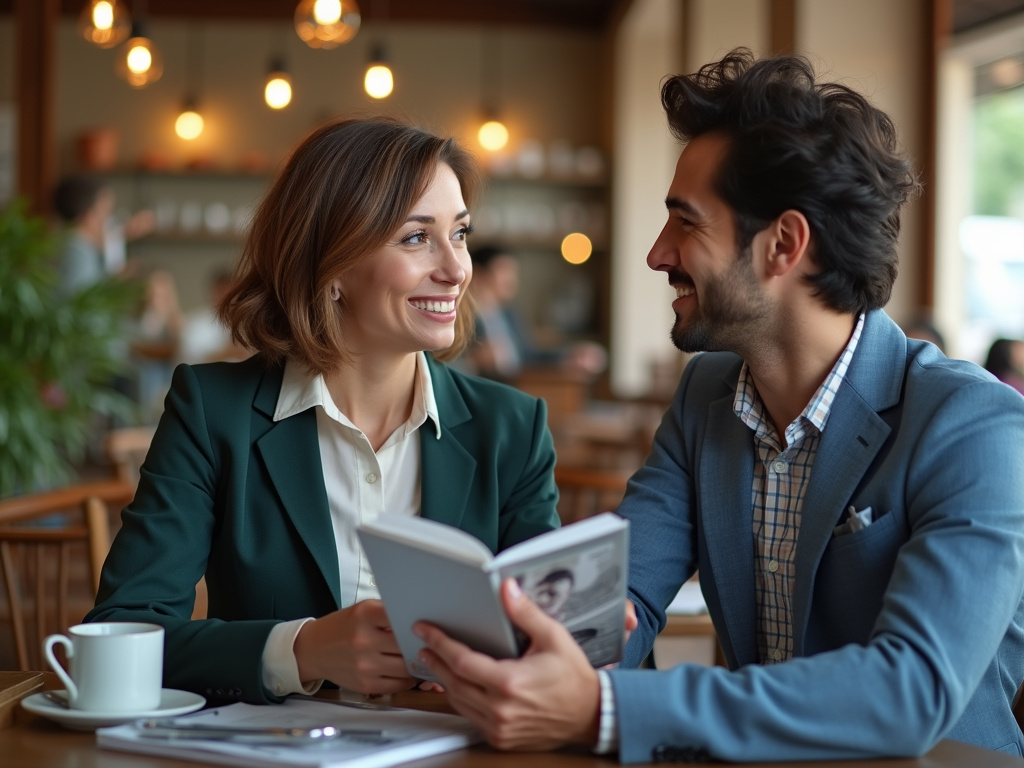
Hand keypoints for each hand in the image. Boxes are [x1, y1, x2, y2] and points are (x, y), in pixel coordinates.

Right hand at [293, 599, 417, 693]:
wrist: (313, 650)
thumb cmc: (343, 627)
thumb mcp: (363, 610)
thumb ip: (388, 614)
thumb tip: (420, 622)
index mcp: (365, 615)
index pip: (401, 616)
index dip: (417, 621)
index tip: (426, 623)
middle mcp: (364, 640)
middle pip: (407, 644)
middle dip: (419, 644)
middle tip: (430, 643)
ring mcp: (364, 665)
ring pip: (406, 667)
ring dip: (417, 663)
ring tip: (421, 657)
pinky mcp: (365, 685)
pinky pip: (398, 685)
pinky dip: (407, 679)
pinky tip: (409, 671)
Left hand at [415, 578, 600, 750]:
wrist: (590, 715)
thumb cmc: (574, 678)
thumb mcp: (553, 638)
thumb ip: (526, 613)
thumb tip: (508, 590)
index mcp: (510, 682)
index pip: (461, 661)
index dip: (439, 643)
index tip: (426, 630)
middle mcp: (501, 709)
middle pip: (453, 682)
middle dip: (434, 660)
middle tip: (423, 644)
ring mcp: (499, 727)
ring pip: (458, 702)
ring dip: (443, 681)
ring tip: (434, 662)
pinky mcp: (501, 738)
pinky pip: (470, 717)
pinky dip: (460, 699)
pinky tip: (457, 686)